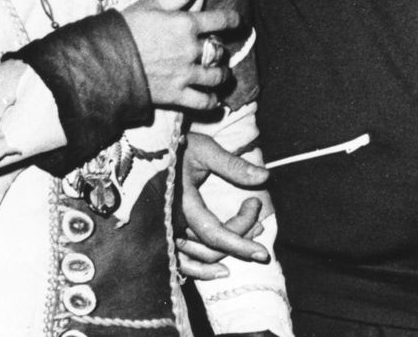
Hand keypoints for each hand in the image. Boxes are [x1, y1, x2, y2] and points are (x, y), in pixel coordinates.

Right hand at [123, 0, 236, 110]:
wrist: (104, 61)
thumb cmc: (124, 29)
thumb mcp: (149, 5)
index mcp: (186, 23)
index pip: (221, 20)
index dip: (233, 20)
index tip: (238, 21)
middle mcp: (190, 49)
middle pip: (219, 50)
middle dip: (220, 50)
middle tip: (216, 50)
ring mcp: (185, 73)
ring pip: (216, 76)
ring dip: (221, 74)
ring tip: (220, 74)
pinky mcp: (176, 95)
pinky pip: (203, 101)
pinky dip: (212, 101)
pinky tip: (215, 99)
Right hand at [177, 131, 270, 278]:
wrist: (152, 150)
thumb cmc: (178, 147)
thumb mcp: (205, 150)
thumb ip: (233, 165)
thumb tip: (265, 177)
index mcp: (182, 203)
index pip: (214, 234)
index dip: (240, 245)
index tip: (263, 252)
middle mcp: (172, 223)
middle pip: (212, 245)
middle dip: (241, 234)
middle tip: (256, 206)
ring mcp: (168, 231)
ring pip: (201, 256)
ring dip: (229, 249)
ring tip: (253, 229)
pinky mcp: (167, 234)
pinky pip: (182, 262)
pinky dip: (202, 270)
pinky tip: (223, 270)